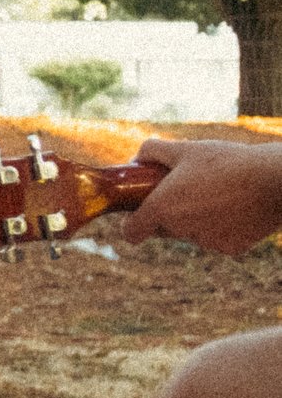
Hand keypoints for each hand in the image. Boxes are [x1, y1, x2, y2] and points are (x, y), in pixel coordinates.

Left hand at [125, 138, 281, 254]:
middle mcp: (181, 230)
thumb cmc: (228, 162)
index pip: (131, 232)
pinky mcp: (231, 249)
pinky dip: (220, 226)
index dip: (130, 225)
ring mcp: (207, 242)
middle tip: (181, 192)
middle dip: (166, 214)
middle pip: (162, 229)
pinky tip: (234, 206)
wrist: (275, 180)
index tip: (135, 215)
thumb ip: (153, 151)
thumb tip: (136, 158)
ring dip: (194, 219)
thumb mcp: (185, 148)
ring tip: (214, 193)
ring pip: (191, 233)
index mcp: (163, 208)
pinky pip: (217, 239)